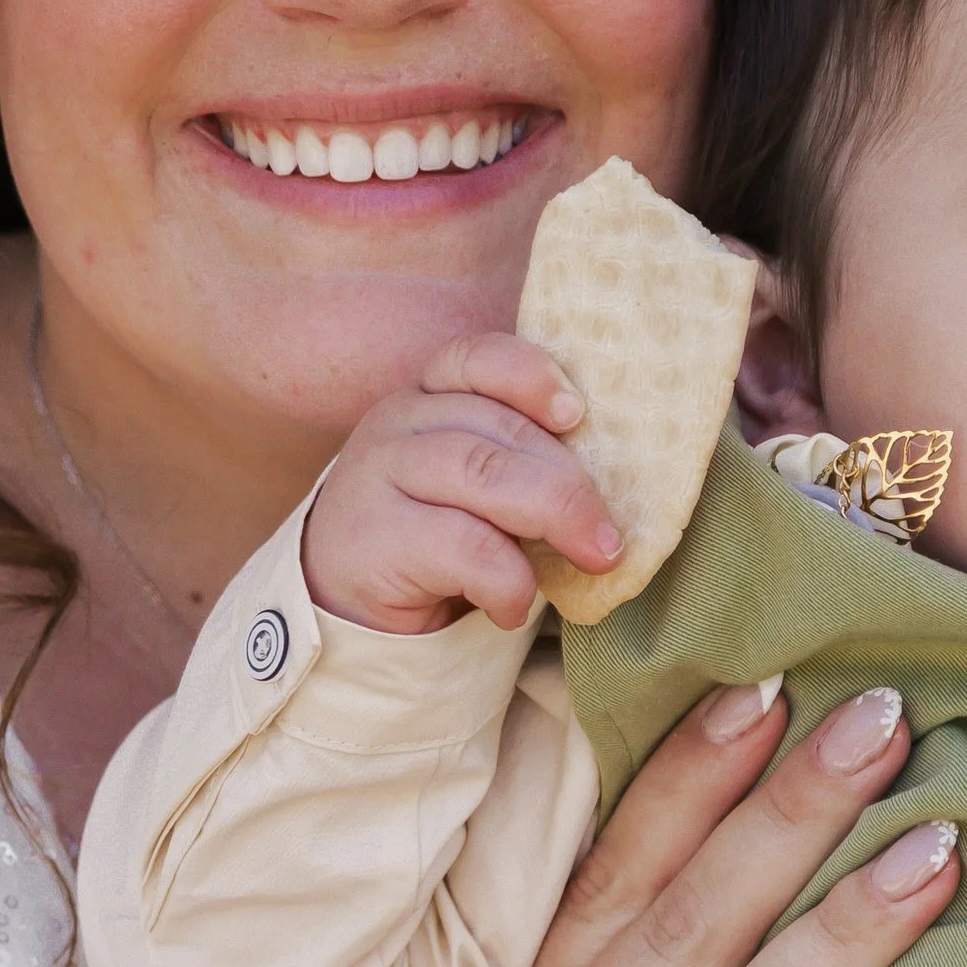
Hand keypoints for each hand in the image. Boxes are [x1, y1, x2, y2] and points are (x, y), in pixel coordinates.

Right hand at [300, 331, 620, 629]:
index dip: (529, 376)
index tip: (576, 413)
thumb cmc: (435, 538)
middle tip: (610, 537)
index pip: (473, 359)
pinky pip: (461, 545)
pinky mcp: (374, 536)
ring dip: (553, 517)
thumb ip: (523, 464)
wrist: (346, 603)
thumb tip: (620, 482)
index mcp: (430, 397)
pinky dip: (506, 579)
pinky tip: (513, 607)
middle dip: (568, 484)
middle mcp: (397, 421)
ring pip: (479, 473)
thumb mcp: (477, 488)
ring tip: (595, 560)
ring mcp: (377, 474)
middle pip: (495, 430)